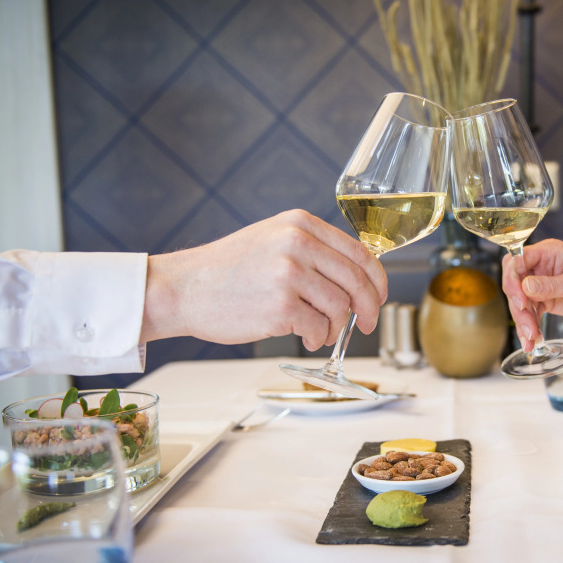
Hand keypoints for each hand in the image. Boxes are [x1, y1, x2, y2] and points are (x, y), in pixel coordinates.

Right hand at [141, 209, 386, 350]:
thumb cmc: (228, 270)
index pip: (360, 253)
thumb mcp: (272, 239)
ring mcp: (289, 274)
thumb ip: (313, 250)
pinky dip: (318, 338)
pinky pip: (319, 328)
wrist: (183, 288)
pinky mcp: (281, 306)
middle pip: (357, 281)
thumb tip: (357, 277)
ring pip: (340, 307)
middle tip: (366, 324)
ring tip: (319, 332)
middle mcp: (298, 244)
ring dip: (335, 327)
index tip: (378, 297)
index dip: (377, 280)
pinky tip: (305, 337)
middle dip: (368, 309)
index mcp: (300, 224)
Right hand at [501, 239, 562, 351]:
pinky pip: (531, 313)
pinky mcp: (546, 300)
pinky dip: (530, 327)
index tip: (521, 301)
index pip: (517, 261)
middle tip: (528, 327)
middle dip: (518, 307)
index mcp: (548, 252)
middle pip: (515, 284)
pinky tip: (533, 341)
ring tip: (531, 340)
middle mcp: (541, 267)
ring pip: (520, 302)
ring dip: (523, 322)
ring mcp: (542, 284)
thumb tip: (525, 286)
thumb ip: (550, 285)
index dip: (513, 280)